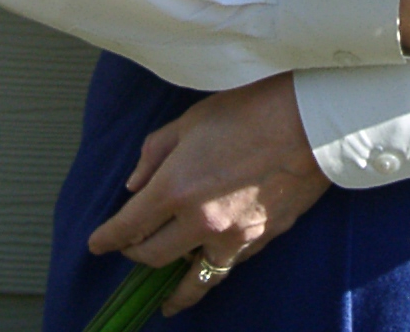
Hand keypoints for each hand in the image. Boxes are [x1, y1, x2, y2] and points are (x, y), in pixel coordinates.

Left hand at [87, 71, 329, 317]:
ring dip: (172, 288)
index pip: (128, 227)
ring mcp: (231, 238)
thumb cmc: (252, 110)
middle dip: (135, 255)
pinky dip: (210, 270)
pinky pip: (225, 266)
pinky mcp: (259, 242)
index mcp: (175, 188)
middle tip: (130, 248)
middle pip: (152, 257)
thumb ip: (155, 153)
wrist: (312, 123)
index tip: (97, 243)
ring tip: (165, 299)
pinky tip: (206, 268)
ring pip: (191, 279)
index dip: (106, 239)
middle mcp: (198, 222)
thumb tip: (135, 185)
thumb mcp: (193, 119)